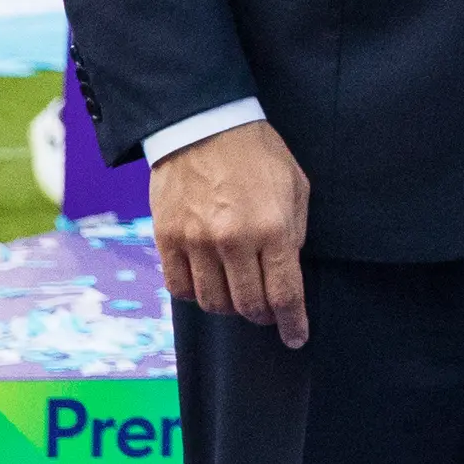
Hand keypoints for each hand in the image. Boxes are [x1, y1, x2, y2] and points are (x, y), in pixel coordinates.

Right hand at [152, 118, 311, 349]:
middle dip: (264, 317)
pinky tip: (209, 284)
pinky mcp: (167, 239)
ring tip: (240, 295)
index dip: (293, 323)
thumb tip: (289, 271)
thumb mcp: (296, 186)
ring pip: (213, 302)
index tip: (297, 338)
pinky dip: (197, 295)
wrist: (203, 125)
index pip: (285, 294)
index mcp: (272, 228)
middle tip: (270, 313)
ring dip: (231, 307)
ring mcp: (195, 242)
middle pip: (248, 305)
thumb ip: (295, 232)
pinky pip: (180, 288)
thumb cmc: (257, 154)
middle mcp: (233, 241)